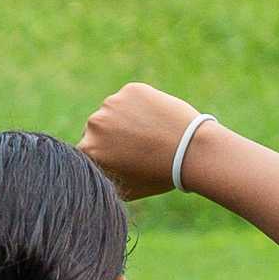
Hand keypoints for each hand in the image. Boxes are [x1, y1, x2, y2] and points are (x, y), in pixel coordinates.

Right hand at [80, 82, 203, 201]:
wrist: (190, 150)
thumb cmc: (158, 175)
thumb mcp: (124, 189)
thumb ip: (103, 177)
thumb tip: (96, 173)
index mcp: (88, 150)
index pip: (88, 149)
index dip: (105, 154)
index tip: (122, 158)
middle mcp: (94, 124)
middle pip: (98, 128)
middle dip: (112, 134)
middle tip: (138, 144)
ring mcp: (112, 104)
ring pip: (114, 111)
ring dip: (125, 118)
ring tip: (150, 132)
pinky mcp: (131, 90)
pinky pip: (131, 98)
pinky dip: (141, 105)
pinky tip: (157, 119)